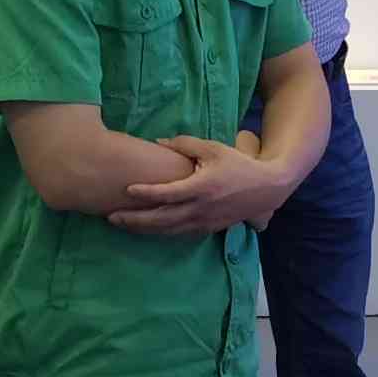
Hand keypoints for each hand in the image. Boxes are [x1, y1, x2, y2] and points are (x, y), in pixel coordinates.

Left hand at [112, 137, 287, 236]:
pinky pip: (179, 233)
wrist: (266, 188)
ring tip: (122, 225)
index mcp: (201, 187)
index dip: (145, 193)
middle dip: (134, 220)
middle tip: (111, 217)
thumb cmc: (238, 164)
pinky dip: (160, 233)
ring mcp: (203, 222)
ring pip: (167, 231)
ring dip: (143, 229)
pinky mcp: (207, 229)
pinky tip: (146, 229)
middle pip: (161, 219)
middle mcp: (200, 209)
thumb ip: (185, 145)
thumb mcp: (213, 148)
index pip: (166, 193)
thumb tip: (158, 143)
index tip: (126, 189)